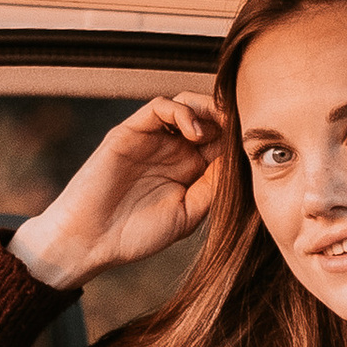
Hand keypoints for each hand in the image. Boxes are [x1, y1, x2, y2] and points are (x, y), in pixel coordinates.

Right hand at [7, 92, 224, 292]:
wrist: (89, 240)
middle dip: (228, 117)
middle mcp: (173, 151)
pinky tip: (194, 132)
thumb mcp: (188, 214)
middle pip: (209, 118)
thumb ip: (214, 187)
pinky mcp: (131, 131)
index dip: (239, 137)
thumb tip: (240, 159)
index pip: (222, 142)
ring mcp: (152, 139)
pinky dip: (182, 111)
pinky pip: (160, 107)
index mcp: (191, 172)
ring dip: (208, 109)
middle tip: (245, 123)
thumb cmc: (135, 235)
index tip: (258, 141)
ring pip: (187, 106)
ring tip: (219, 125)